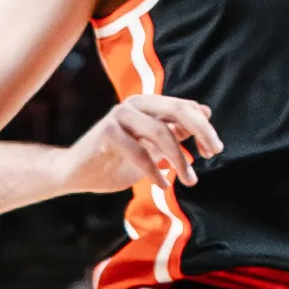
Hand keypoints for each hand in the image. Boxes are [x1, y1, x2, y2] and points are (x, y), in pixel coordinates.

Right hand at [65, 94, 222, 197]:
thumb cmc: (115, 160)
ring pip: (161, 132)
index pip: (185, 107)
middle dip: (202, 131)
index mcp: (148, 104)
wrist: (75, 173)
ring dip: (179, 159)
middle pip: (178, 110)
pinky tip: (162, 185)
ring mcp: (120, 116)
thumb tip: (204, 115)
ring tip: (189, 180)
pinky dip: (154, 172)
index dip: (204, 127)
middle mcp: (135, 104)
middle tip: (214, 153)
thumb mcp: (151, 147)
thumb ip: (173, 131)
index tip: (214, 150)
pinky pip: (140, 153)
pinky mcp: (107, 133)